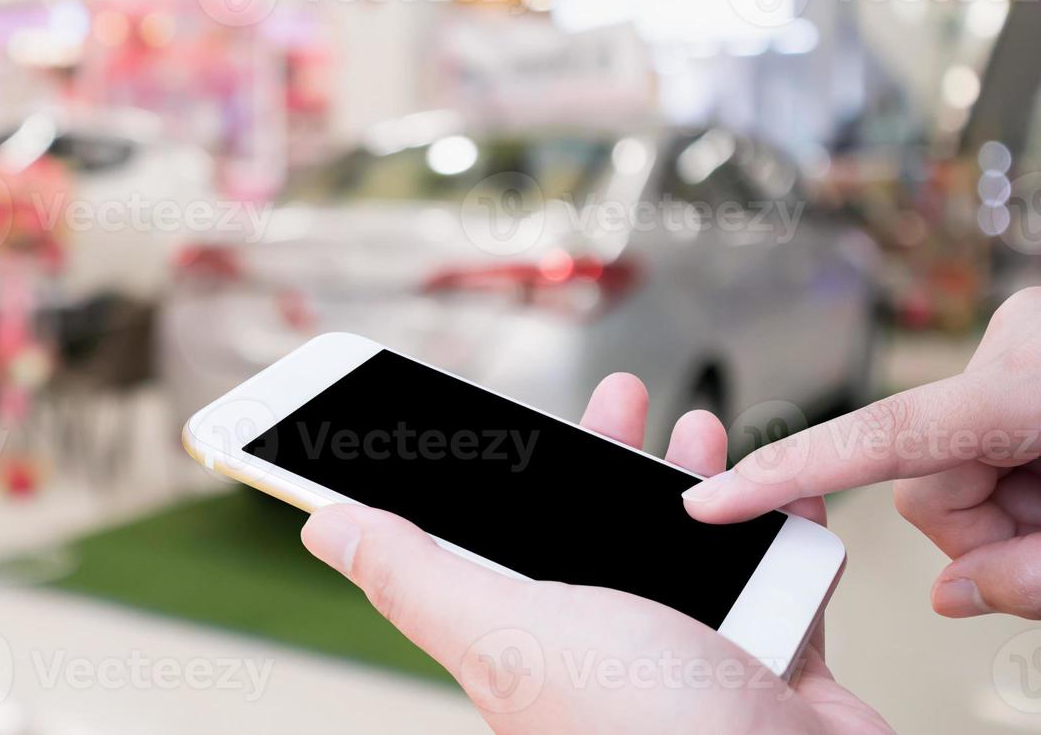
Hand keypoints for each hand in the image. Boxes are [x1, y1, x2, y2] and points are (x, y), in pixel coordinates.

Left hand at [300, 374, 887, 732]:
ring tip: (698, 430)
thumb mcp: (510, 632)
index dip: (486, 475)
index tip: (489, 417)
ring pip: (683, 547)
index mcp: (526, 639)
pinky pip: (769, 579)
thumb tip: (324, 527)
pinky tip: (774, 495)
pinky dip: (774, 531)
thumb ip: (419, 577)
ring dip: (692, 481)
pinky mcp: (765, 663)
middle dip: (606, 455)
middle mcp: (603, 648)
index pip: (487, 541)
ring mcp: (686, 657)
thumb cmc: (651, 730)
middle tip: (621, 397)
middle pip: (592, 530)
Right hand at [684, 287, 1040, 619]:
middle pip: (915, 471)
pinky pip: (969, 431)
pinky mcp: (1016, 353)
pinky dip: (1011, 472)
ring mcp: (1010, 345)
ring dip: (997, 503)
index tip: (708, 501)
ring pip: (941, 457)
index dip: (783, 472)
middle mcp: (1004, 350)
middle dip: (970, 523)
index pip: (876, 436)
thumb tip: (955, 593)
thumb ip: (1028, 577)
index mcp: (1022, 390)